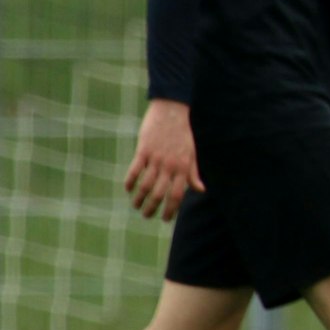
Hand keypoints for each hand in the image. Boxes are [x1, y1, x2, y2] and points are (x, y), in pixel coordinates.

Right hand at [126, 99, 202, 220]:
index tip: (165, 219)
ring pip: (145, 185)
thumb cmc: (184, 132)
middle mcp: (170, 165)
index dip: (171, 210)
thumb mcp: (193, 153)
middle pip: (159, 194)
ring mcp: (156, 158)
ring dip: (139, 198)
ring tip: (136, 205)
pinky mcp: (143, 150)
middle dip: (152, 208)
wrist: (173, 110)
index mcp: (183, 167)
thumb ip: (193, 173)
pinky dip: (129, 181)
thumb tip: (201, 189)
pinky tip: (127, 188)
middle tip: (147, 216)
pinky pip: (134, 170)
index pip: (177, 195)